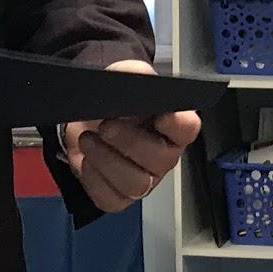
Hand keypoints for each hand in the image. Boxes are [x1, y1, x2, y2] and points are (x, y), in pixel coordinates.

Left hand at [60, 60, 198, 213]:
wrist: (84, 122)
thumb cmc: (112, 103)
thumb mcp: (120, 78)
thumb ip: (132, 73)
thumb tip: (137, 78)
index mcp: (171, 126)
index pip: (188, 128)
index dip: (177, 124)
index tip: (160, 115)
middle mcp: (162, 157)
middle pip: (160, 159)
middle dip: (128, 141)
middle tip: (105, 125)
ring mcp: (143, 180)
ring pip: (135, 184)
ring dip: (105, 160)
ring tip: (88, 140)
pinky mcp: (119, 197)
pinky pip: (110, 198)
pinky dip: (92, 178)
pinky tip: (86, 160)